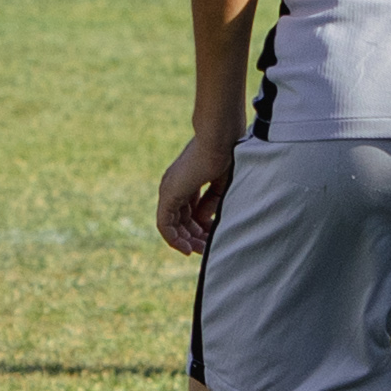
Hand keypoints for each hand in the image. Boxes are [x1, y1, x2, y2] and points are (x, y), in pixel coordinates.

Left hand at [153, 134, 236, 253]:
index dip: (199, 225)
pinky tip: (187, 248)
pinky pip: (165, 224)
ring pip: (171, 224)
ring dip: (185, 240)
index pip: (187, 209)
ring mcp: (169, 190)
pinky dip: (174, 239)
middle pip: (179, 219)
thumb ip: (211, 203)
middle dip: (193, 236)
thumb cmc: (225, 154)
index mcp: (185, 180)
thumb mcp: (220, 184)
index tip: (212, 236)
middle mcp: (174, 185)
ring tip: (201, 252)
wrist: (219, 138)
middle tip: (207, 249)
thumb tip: (204, 222)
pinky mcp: (169, 195)